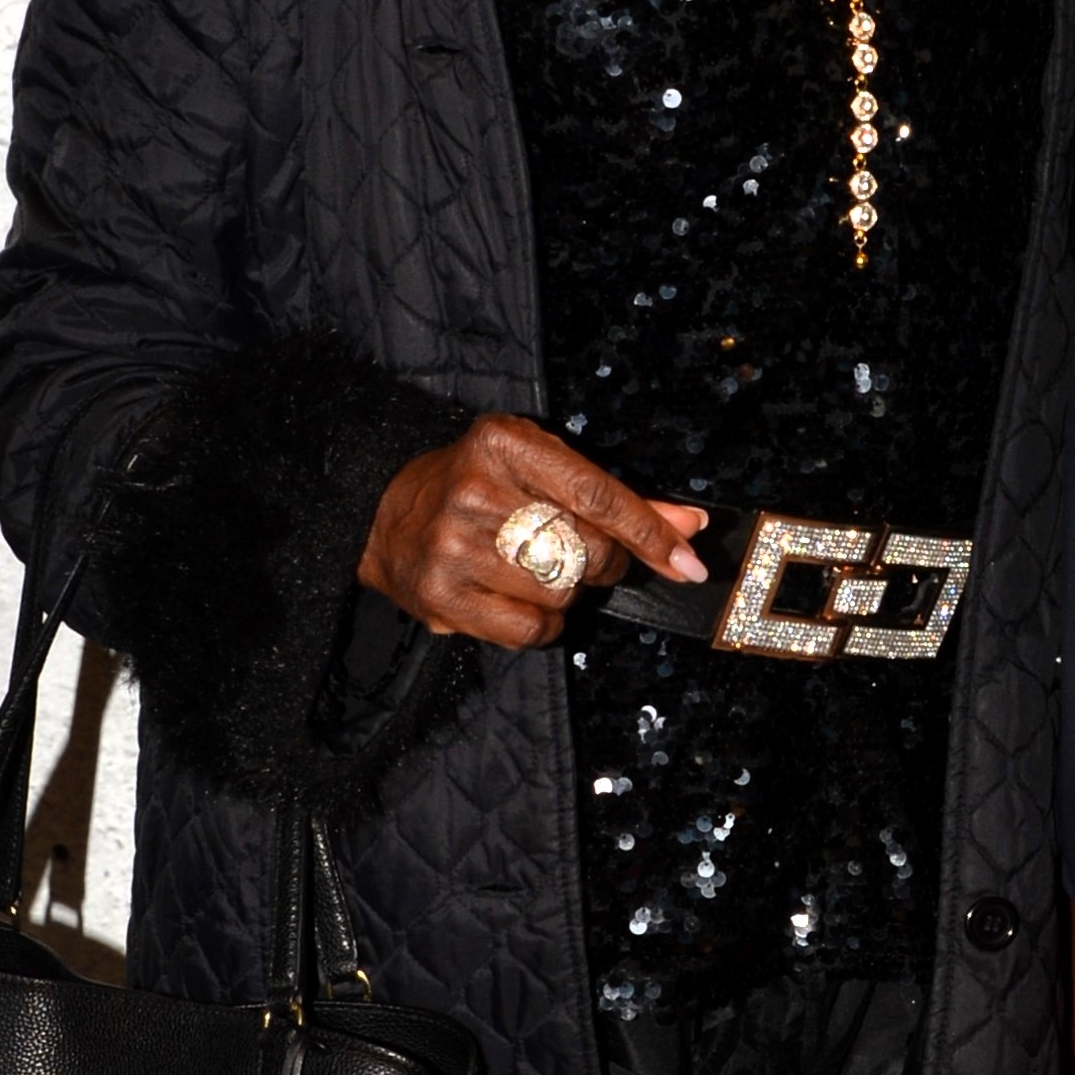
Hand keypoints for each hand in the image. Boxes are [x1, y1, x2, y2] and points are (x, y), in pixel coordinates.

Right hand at [357, 412, 706, 652]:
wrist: (383, 513)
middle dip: (604, 563)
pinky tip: (521, 601)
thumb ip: (618, 497)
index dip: (650, 533)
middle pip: (587, 550)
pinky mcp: (441, 596)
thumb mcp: (542, 468)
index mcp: (505, 443)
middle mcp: (476, 491)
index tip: (689, 563)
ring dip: (567, 594)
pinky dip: (543, 625)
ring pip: (562, 595)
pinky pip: (531, 631)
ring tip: (535, 571)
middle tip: (581, 555)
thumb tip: (691, 525)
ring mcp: (453, 546)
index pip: (597, 495)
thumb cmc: (480, 486)